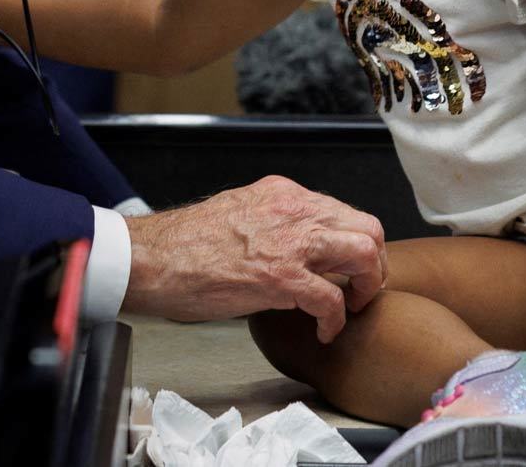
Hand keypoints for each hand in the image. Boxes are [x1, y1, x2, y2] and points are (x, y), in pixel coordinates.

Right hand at [123, 176, 386, 343]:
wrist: (154, 257)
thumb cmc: (184, 244)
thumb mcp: (238, 213)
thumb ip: (272, 222)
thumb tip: (293, 246)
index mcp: (281, 193)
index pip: (343, 212)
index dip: (353, 244)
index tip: (346, 269)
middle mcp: (293, 209)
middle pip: (366, 228)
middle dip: (372, 264)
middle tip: (358, 290)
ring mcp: (291, 241)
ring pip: (364, 253)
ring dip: (365, 286)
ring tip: (349, 308)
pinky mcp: (282, 275)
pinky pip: (332, 299)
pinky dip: (334, 321)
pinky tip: (323, 332)